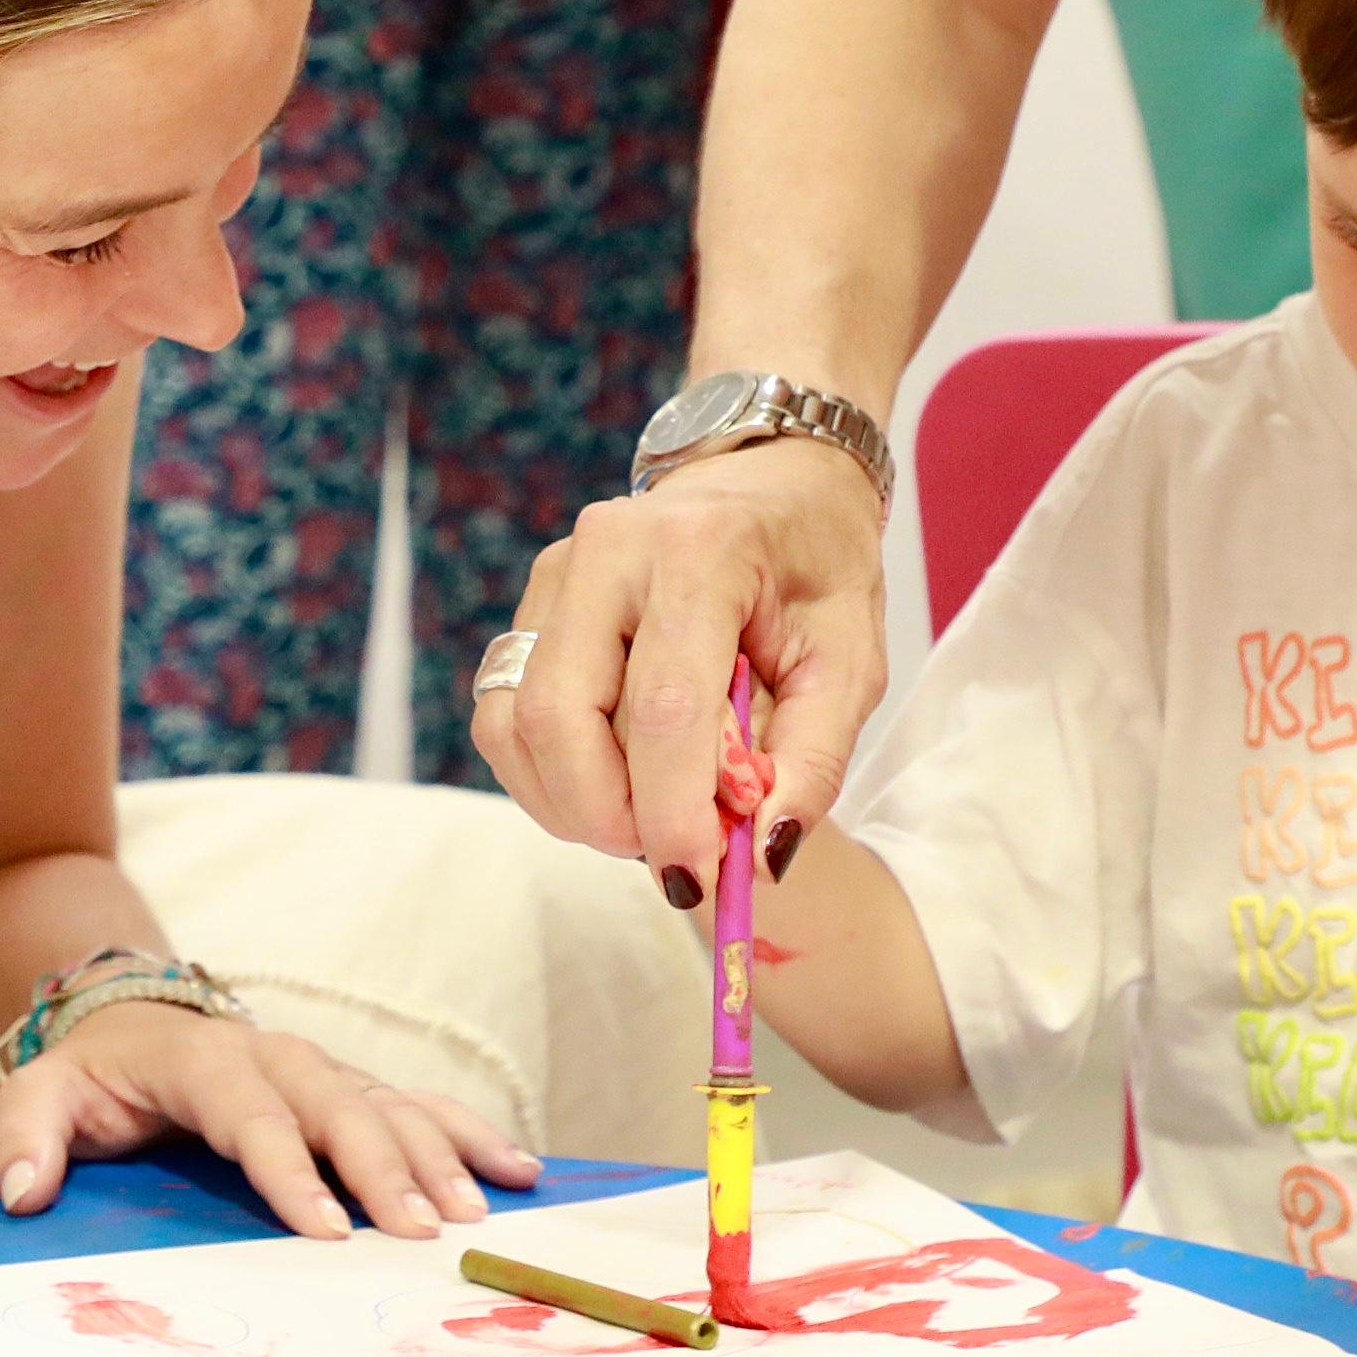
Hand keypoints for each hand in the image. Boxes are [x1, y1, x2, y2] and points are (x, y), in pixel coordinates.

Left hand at [0, 1001, 542, 1238]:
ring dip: (441, 1156)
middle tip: (425, 1233)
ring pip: (392, 1107)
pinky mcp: (350, 1086)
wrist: (131, 1019)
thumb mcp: (38, 1094)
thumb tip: (21, 1192)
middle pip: (340, 1110)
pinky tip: (520, 1169)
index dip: (291, 1172)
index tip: (328, 1230)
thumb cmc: (91, 1075)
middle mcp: (276, 1057)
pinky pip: (420, 1106)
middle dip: (386, 1170)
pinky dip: (471, 1133)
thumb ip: (27, 1137)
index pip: (254, 1118)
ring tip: (482, 1213)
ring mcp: (322, 1069)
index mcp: (204, 1063)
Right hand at [473, 436, 887, 901]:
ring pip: (517, 724)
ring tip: (645, 818)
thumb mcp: (851, 661)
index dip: (672, 810)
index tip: (699, 876)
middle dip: (607, 816)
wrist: (773, 480)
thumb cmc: (817, 569)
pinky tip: (609, 784)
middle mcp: (606, 552)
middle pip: (560, 718)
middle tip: (669, 856)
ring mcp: (554, 575)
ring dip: (570, 804)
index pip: (662, 708)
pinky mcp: (530, 605)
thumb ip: (812, 760)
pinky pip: (505, 715)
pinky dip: (546, 776)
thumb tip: (759, 855)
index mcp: (698, 551)